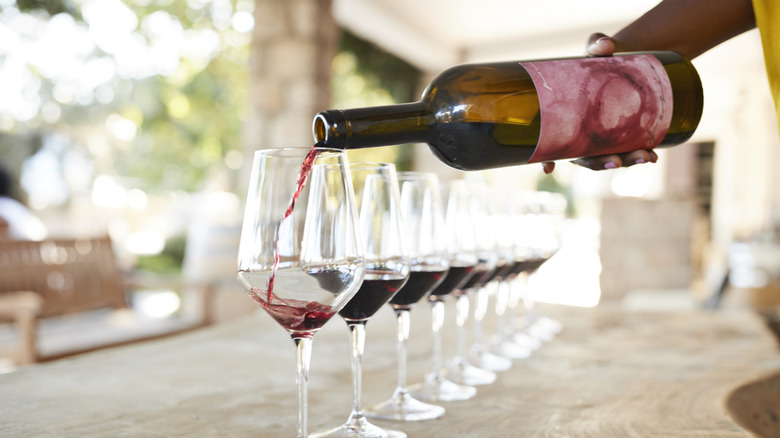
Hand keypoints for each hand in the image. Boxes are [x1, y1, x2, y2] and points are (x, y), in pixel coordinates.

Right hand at [541, 33, 656, 174]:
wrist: (626, 61)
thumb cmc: (600, 60)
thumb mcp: (596, 51)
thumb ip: (596, 45)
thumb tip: (604, 44)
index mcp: (565, 121)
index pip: (550, 144)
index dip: (547, 159)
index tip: (548, 168)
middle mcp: (581, 136)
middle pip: (585, 159)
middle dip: (601, 164)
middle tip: (615, 162)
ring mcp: (602, 139)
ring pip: (609, 158)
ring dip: (626, 162)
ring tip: (645, 157)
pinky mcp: (622, 137)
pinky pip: (628, 151)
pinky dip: (640, 156)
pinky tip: (653, 155)